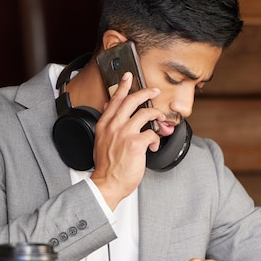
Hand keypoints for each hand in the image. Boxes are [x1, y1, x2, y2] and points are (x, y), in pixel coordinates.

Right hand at [90, 72, 164, 208]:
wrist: (106, 184)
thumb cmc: (106, 166)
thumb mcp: (100, 140)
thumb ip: (106, 124)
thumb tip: (109, 108)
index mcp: (104, 125)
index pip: (114, 100)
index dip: (123, 86)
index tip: (129, 77)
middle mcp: (114, 126)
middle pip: (131, 101)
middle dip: (145, 92)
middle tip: (154, 91)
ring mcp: (125, 133)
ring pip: (145, 114)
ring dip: (156, 115)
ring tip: (159, 120)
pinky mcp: (136, 143)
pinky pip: (152, 133)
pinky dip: (156, 139)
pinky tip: (153, 146)